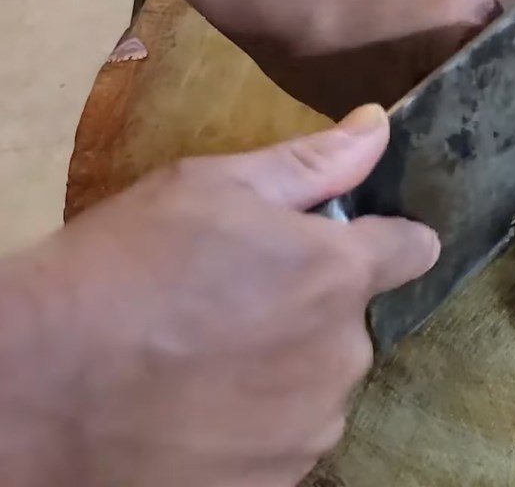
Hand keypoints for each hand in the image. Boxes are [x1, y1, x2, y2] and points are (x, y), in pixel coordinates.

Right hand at [0, 105, 438, 486]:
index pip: (412, 249)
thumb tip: (377, 125)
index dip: (390, 240)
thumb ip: (313, 161)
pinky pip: (290, 434)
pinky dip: (261, 418)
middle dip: (315, 303)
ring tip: (212, 352)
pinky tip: (202, 404)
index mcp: (339, 272)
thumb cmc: (130, 263)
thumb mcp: (217, 186)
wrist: (39, 385)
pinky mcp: (276, 481)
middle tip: (241, 295)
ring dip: (289, 364)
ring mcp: (312, 425)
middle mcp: (344, 353)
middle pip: (355, 318)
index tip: (359, 243)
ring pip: (322, 379)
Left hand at [193, 0, 498, 119]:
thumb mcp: (366, 101)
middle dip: (458, 76)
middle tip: (430, 104)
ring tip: (413, 69)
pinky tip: (401, 33)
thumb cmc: (306, 39)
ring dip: (447, 46)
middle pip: (485, 48)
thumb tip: (440, 132)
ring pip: (467, 21)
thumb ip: (417, 115)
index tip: (448, 130)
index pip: (493, 81)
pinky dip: (433, 18)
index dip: (470, 110)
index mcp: (471, 18)